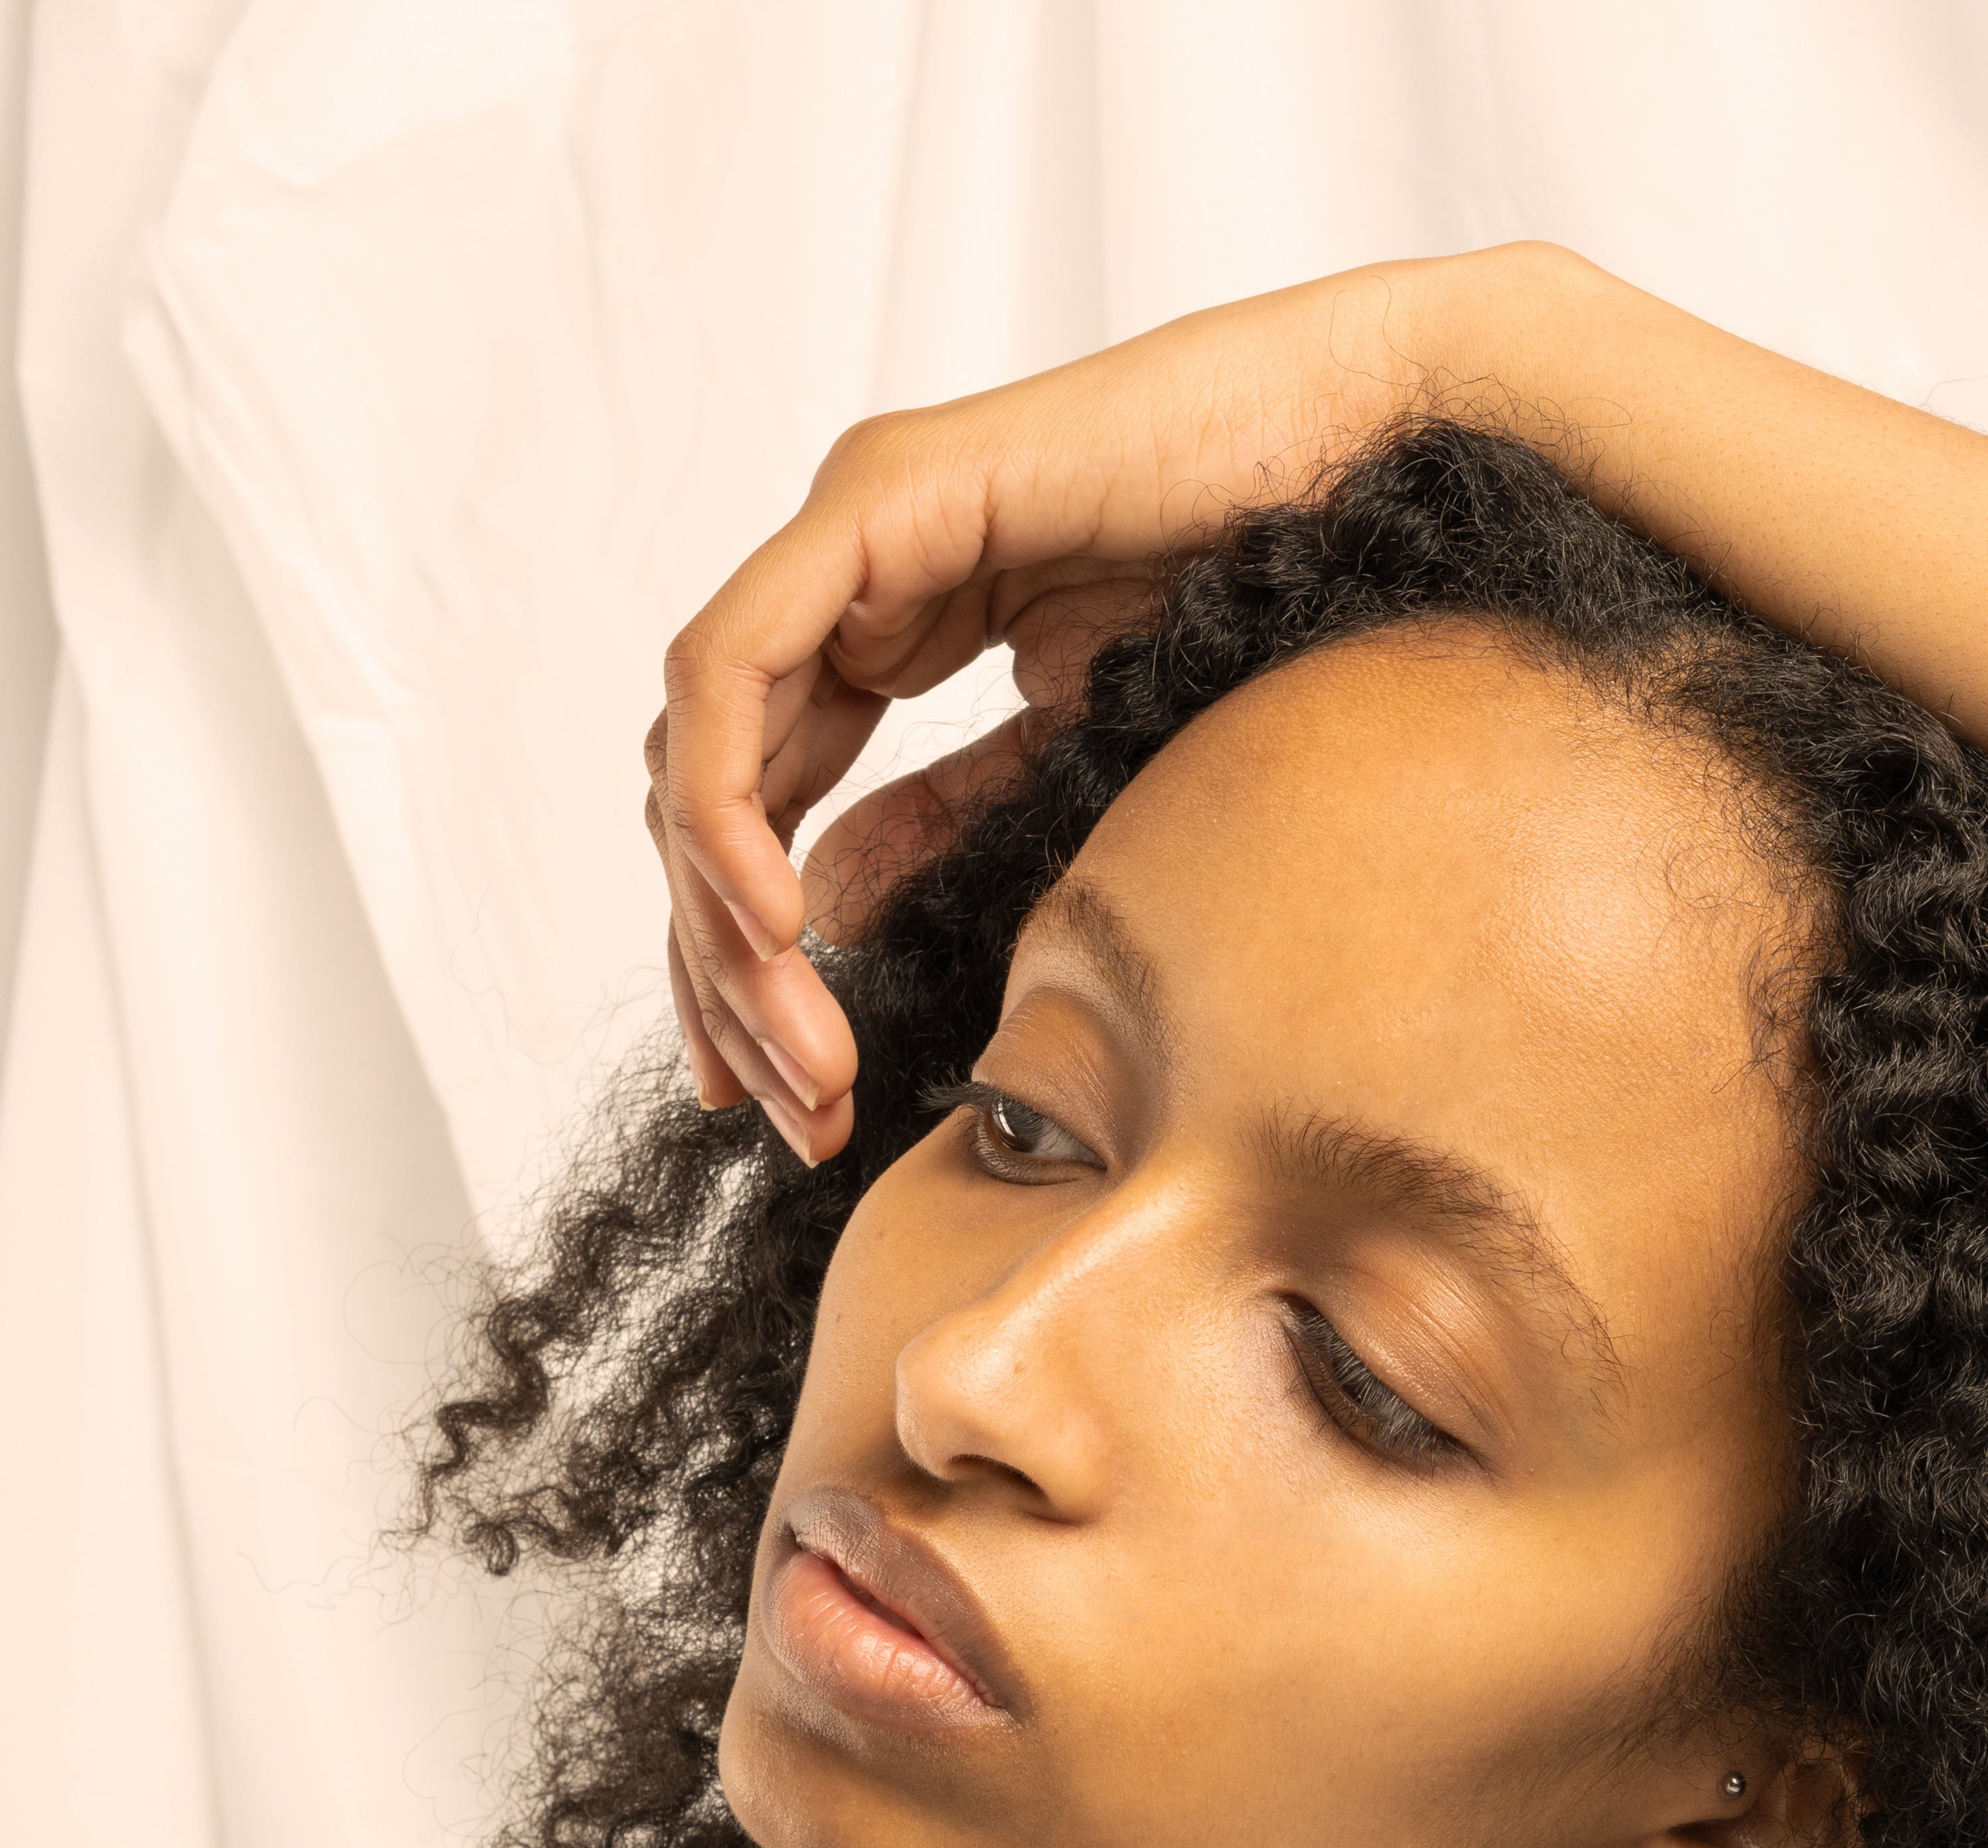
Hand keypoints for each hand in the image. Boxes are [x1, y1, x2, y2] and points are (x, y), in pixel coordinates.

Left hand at [647, 253, 1471, 1160]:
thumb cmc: (1240, 584)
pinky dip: (730, 800)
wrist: (1354, 458)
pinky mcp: (877, 497)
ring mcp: (847, 526)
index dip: (740, 955)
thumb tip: (821, 906)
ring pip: (700, 743)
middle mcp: (839, 576)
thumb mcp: (1057, 749)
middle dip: (723, 967)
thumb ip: (936, 814)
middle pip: (705, 790)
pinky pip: (734, 663)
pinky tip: (778, 920)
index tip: (776, 1087)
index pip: (753, 803)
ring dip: (723, 917)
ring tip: (791, 1048)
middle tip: (781, 1106)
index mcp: (876, 622)